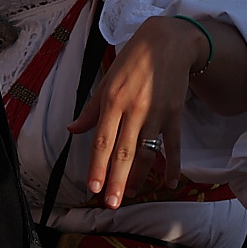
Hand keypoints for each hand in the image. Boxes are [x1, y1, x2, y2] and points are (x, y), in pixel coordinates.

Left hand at [67, 16, 205, 208]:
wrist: (168, 43)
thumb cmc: (131, 61)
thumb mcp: (106, 81)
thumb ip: (91, 110)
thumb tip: (72, 130)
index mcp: (112, 101)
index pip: (102, 140)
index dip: (97, 166)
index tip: (93, 189)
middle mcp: (134, 110)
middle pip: (124, 152)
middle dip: (116, 181)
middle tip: (110, 204)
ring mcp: (157, 114)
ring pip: (147, 153)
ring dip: (139, 177)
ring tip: (129, 195)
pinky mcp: (175, 115)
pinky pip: (173, 145)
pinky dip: (172, 165)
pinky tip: (169, 183)